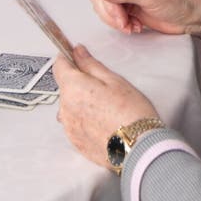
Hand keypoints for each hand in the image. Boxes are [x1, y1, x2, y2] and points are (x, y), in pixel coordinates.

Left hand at [53, 45, 158, 167]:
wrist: (140, 148)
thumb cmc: (131, 112)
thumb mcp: (113, 80)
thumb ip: (90, 64)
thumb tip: (78, 52)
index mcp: (73, 88)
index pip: (59, 66)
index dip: (67, 58)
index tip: (75, 56)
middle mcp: (65, 108)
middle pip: (66, 87)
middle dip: (79, 82)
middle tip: (102, 86)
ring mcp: (69, 128)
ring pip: (70, 106)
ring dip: (81, 102)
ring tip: (105, 107)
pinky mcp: (76, 142)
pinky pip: (75, 123)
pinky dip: (84, 119)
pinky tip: (103, 121)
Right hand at [90, 0, 196, 35]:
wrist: (191, 15)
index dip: (108, 3)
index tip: (120, 17)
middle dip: (111, 14)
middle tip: (125, 23)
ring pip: (104, 7)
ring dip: (116, 21)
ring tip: (131, 25)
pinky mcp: (126, 6)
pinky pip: (112, 16)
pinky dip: (120, 24)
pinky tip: (134, 26)